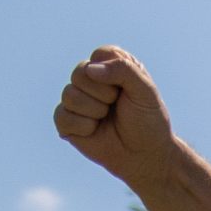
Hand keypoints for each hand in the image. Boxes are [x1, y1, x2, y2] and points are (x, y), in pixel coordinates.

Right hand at [53, 47, 179, 184]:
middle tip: (117, 106)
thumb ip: (124, 71)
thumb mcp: (146, 92)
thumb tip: (90, 69)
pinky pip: (62, 116)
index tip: (128, 90)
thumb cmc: (148, 122)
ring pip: (70, 95)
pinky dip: (84, 127)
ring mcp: (76, 99)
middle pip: (80, 73)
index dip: (115, 74)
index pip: (101, 54)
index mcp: (110, 66)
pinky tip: (94, 131)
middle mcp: (90, 79)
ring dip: (95, 111)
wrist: (145, 155)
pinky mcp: (66, 120)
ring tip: (107, 119)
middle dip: (104, 94)